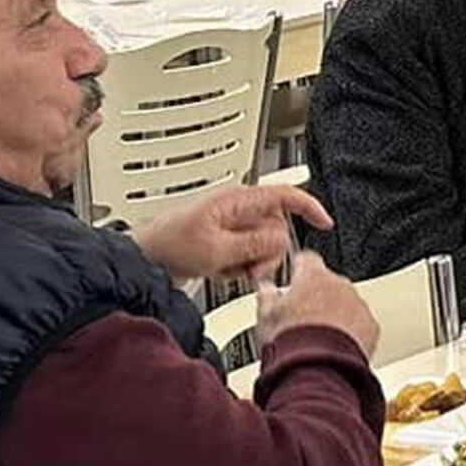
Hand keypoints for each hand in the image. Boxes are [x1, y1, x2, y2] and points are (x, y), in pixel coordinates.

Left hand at [135, 184, 331, 284]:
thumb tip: (282, 241)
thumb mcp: (216, 249)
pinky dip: (239, 268)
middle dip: (269, 252)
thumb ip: (255, 244)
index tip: (324, 222)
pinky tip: (221, 271)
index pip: (284, 195)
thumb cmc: (167, 246)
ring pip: (264, 245)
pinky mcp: (223, 243)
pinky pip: (247, 256)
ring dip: (252, 263)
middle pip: (277, 229)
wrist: (141, 261)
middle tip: (251, 268)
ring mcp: (230, 228)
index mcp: (236, 201)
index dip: (308, 206)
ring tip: (230, 270)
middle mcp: (236, 211)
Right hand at [255, 252, 380, 360]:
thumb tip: (265, 289)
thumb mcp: (266, 316)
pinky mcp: (371, 326)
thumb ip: (266, 296)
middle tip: (302, 317)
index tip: (293, 278)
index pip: (306, 259)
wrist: (317, 368)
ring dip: (335, 314)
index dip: (298, 269)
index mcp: (313, 276)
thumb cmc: (291, 341)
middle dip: (317, 296)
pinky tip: (334, 346)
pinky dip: (351, 331)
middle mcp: (340, 285)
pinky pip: (360, 323)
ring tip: (317, 337)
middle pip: (328, 283)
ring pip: (346, 303)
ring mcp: (358, 305)